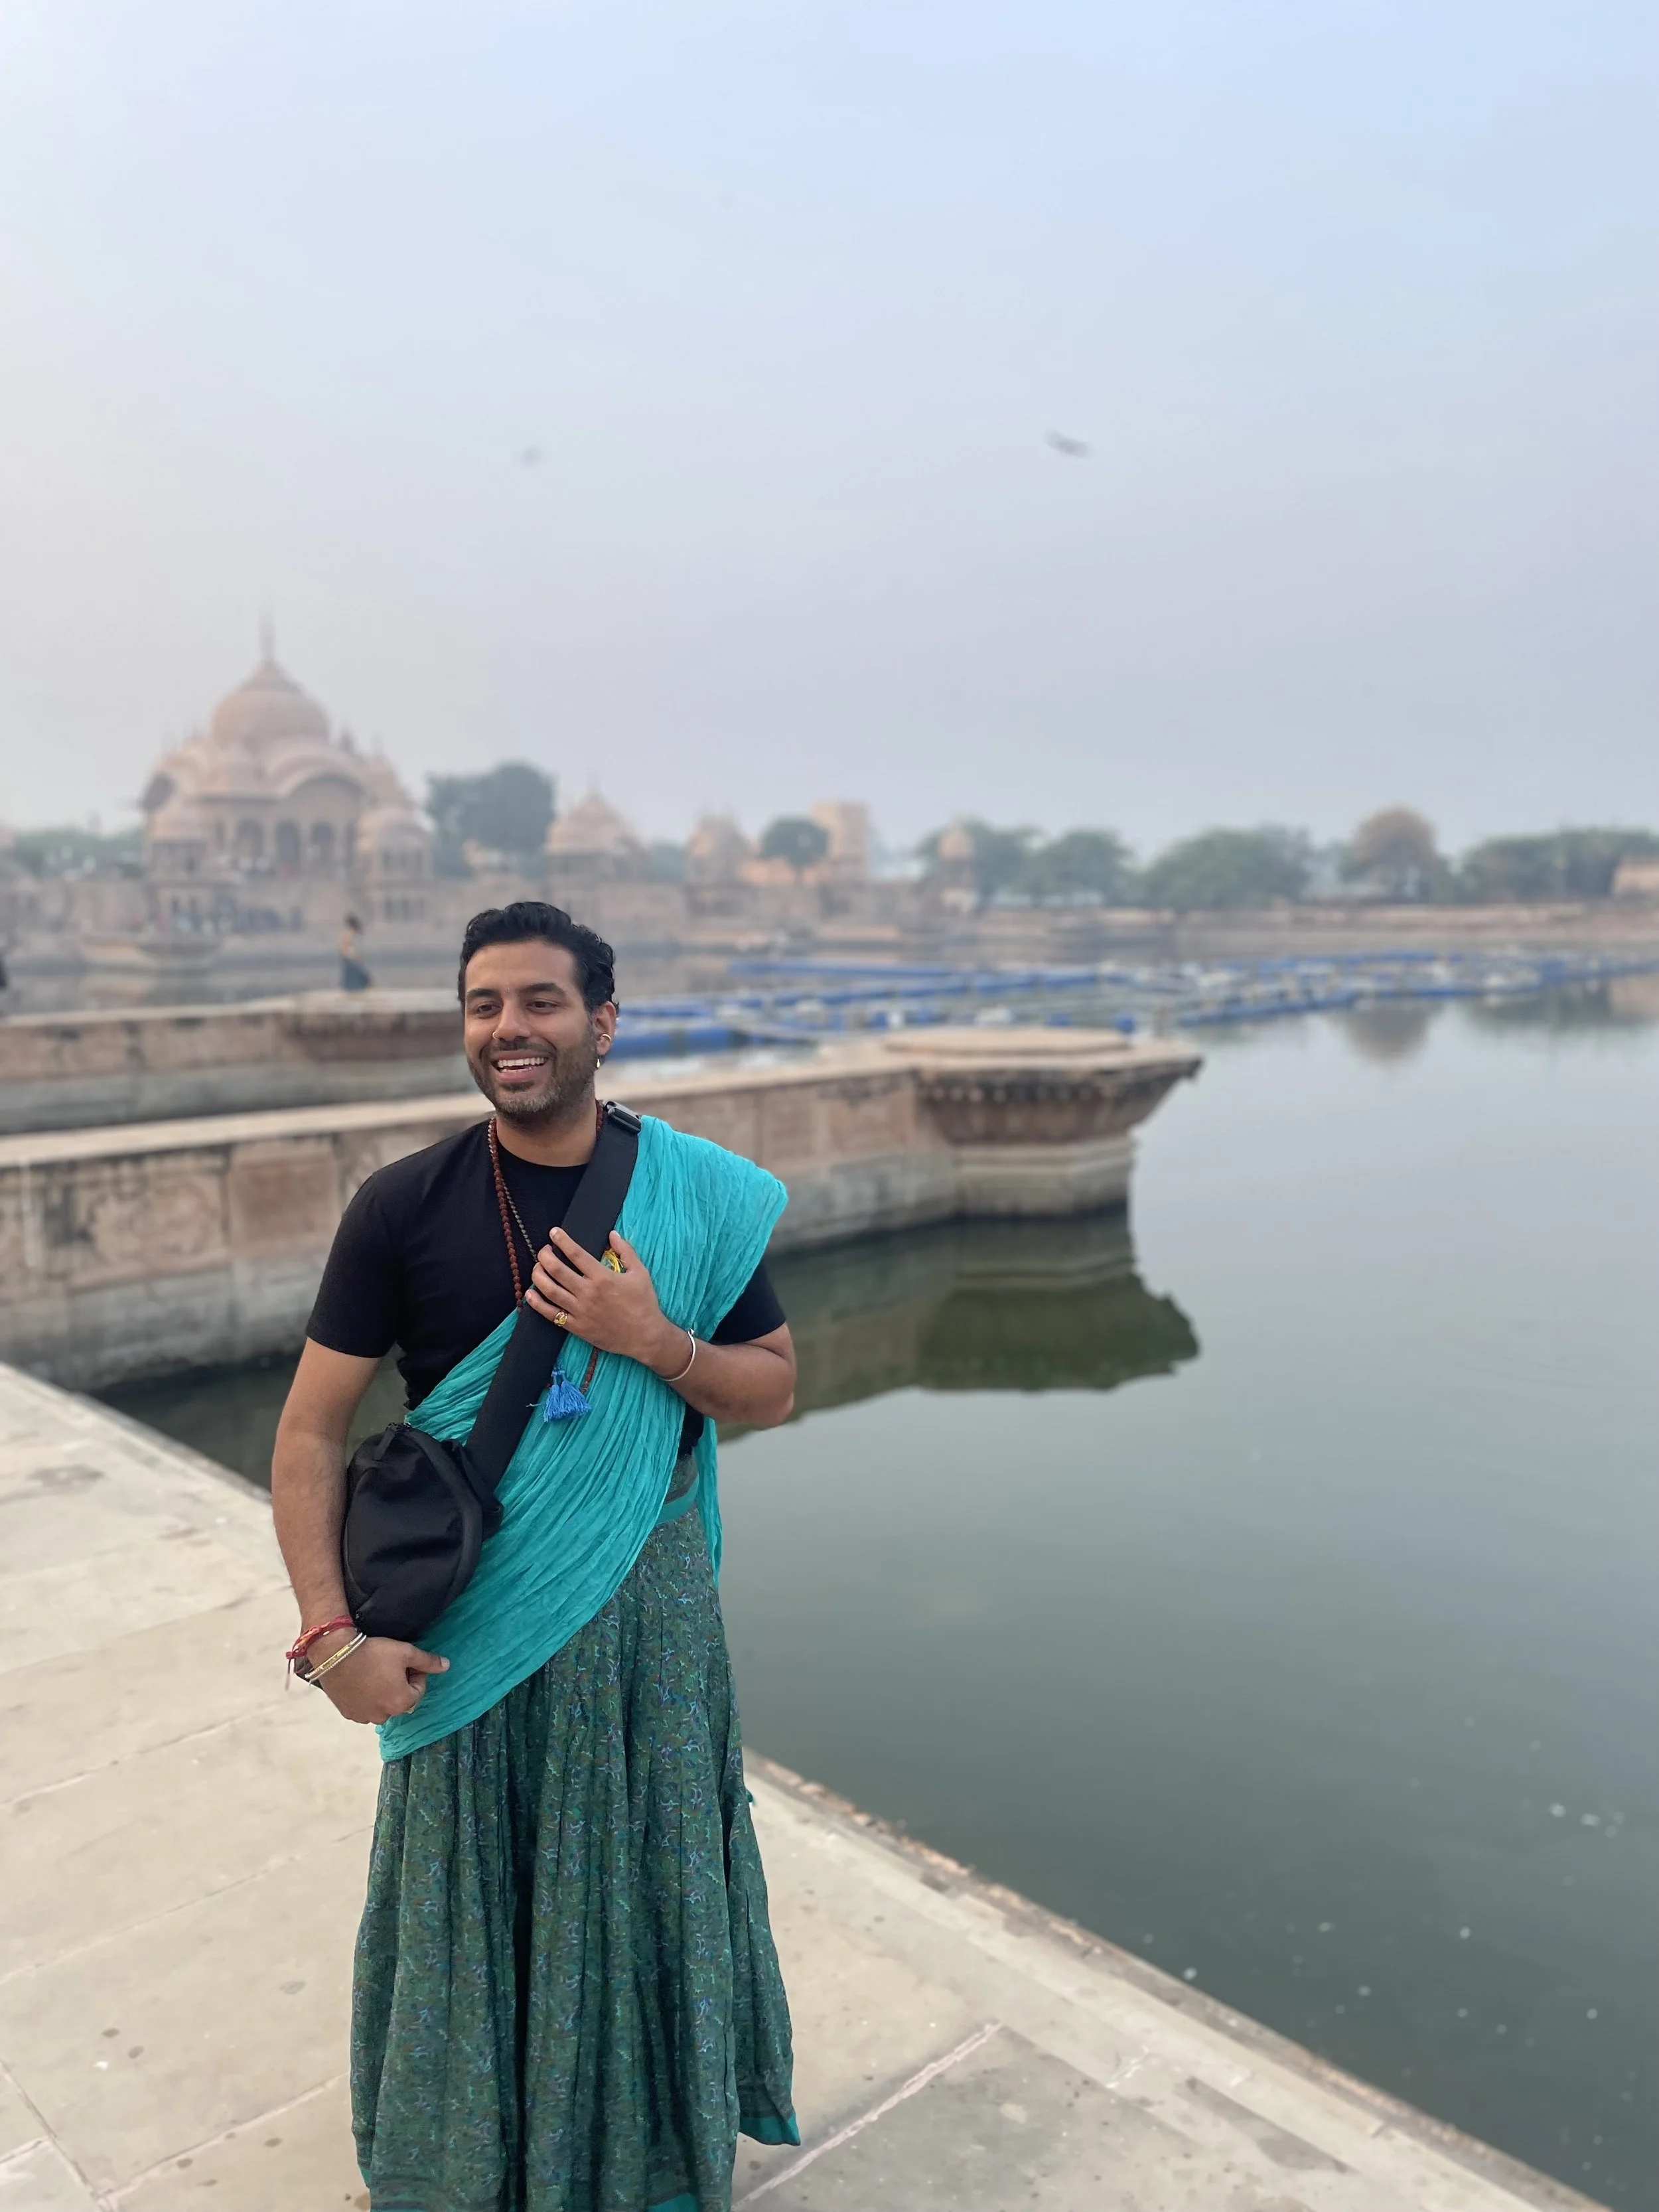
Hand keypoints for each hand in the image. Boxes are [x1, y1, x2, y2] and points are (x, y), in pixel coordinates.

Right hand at [307, 1631, 448, 1724]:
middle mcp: (384, 1715)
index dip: (414, 1673)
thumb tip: (447, 1666)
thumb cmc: (374, 1652)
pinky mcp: (348, 1714)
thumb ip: (428, 1661)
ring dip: (382, 1693)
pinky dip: (366, 1698)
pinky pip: (364, 1708)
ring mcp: (364, 1717)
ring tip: (374, 1673)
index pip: (418, 1689)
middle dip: (399, 1685)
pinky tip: (360, 1681)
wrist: (336, 1654)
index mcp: (402, 1702)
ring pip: (381, 1706)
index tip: (404, 1661)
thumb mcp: (406, 1652)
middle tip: (389, 1666)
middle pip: (400, 1700)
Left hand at [527, 1230, 683, 1372]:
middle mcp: (588, 1292)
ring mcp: (580, 1311)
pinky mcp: (576, 1326)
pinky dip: (537, 1303)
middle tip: (544, 1250)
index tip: (554, 1233)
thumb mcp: (640, 1273)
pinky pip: (551, 1314)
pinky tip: (530, 1294)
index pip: (576, 1254)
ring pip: (549, 1290)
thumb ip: (626, 1251)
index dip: (562, 1240)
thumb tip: (612, 1234)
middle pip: (557, 1270)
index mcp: (602, 1277)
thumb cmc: (644, 1303)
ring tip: (537, 1268)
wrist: (645, 1336)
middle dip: (545, 1256)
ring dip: (538, 1276)